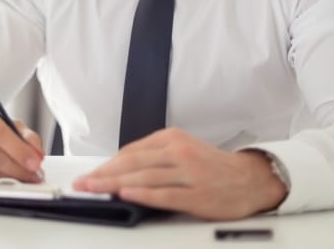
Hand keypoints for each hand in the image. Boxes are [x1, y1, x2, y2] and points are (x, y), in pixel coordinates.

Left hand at [72, 128, 287, 219]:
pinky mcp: (197, 195)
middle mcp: (179, 152)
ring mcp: (189, 173)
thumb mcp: (182, 151)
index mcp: (172, 139)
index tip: (89, 174)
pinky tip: (126, 195)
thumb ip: (154, 157)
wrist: (251, 180)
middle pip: (132, 163)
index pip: (131, 152)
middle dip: (103, 174)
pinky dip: (142, 194)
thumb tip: (119, 170)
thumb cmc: (211, 167)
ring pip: (144, 177)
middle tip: (83, 184)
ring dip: (114, 184)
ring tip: (94, 190)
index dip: (107, 164)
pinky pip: (164, 194)